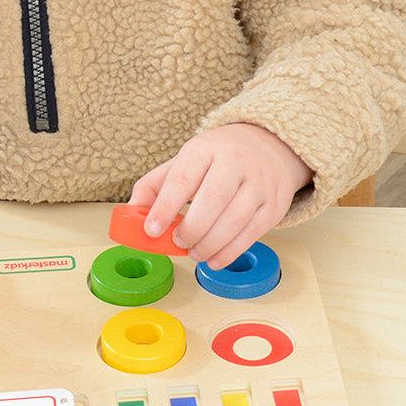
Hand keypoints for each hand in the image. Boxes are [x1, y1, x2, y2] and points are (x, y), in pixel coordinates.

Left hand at [128, 124, 312, 269]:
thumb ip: (155, 186)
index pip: (182, 178)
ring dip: (209, 245)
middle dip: (191, 229)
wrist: (270, 145)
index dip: (165, 207)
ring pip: (234, 221)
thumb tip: (131, 214)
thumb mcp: (185, 160)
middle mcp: (235, 162)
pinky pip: (252, 234)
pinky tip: (214, 259)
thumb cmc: (218, 157)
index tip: (151, 229)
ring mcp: (259, 183)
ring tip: (194, 252)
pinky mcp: (274, 205)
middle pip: (212, 201)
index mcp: (205, 148)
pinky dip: (230, 252)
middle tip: (178, 242)